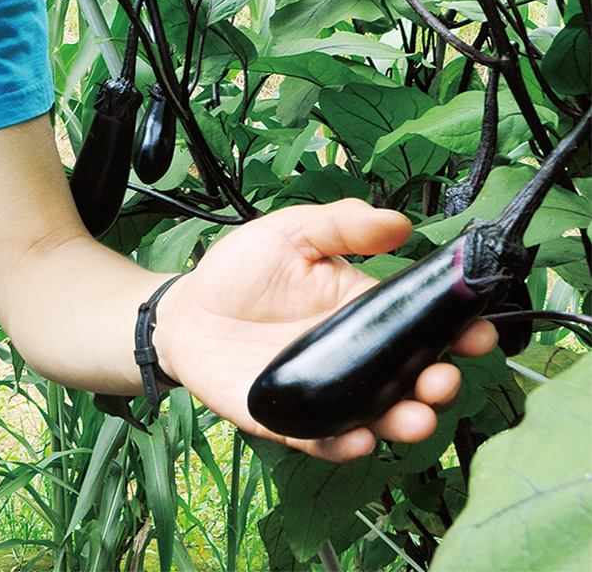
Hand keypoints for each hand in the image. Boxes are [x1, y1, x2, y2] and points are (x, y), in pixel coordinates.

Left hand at [154, 198, 496, 462]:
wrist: (188, 310)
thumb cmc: (241, 269)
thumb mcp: (291, 232)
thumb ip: (342, 226)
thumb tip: (399, 222)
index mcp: (363, 310)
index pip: (420, 324)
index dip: (456, 330)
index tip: (477, 330)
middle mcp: (354, 356)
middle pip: (411, 378)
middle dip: (437, 383)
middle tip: (442, 378)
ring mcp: (326, 391)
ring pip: (378, 417)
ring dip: (404, 422)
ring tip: (414, 416)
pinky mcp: (290, 419)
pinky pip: (324, 440)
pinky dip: (344, 444)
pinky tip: (357, 439)